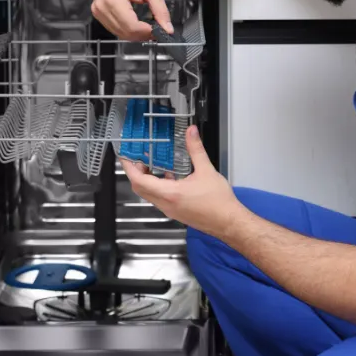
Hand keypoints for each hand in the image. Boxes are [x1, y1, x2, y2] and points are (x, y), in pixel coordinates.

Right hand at [92, 0, 173, 39]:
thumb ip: (161, 11)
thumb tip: (167, 28)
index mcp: (112, 0)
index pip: (131, 27)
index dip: (147, 32)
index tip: (158, 31)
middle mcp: (101, 6)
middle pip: (124, 32)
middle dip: (141, 34)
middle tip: (156, 30)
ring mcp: (98, 9)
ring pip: (118, 32)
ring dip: (134, 33)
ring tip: (147, 26)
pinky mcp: (98, 10)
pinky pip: (113, 27)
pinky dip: (126, 29)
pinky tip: (136, 23)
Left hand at [120, 126, 241, 238]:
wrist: (229, 222)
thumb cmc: (219, 202)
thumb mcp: (207, 171)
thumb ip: (196, 150)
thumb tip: (191, 133)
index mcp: (171, 194)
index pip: (140, 181)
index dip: (130, 167)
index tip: (126, 157)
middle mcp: (166, 204)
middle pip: (140, 189)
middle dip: (136, 172)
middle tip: (138, 158)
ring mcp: (170, 210)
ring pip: (149, 195)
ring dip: (146, 180)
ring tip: (152, 165)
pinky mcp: (176, 212)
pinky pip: (159, 199)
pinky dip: (158, 187)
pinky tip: (170, 178)